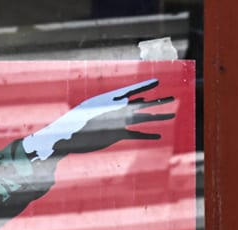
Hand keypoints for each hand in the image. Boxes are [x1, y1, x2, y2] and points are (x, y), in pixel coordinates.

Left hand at [23, 79, 174, 160]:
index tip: (157, 81)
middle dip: (155, 102)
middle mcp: (115, 111)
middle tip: (172, 99)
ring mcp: (117, 122)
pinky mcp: (116, 135)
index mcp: (107, 103)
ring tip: (171, 115)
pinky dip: (146, 134)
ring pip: (140, 119)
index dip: (143, 86)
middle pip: (139, 105)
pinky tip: (158, 135)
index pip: (128, 92)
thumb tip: (88, 122)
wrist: (64, 139)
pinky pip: (135, 134)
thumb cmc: (67, 129)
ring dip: (156, 118)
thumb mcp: (75, 125)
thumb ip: (91, 118)